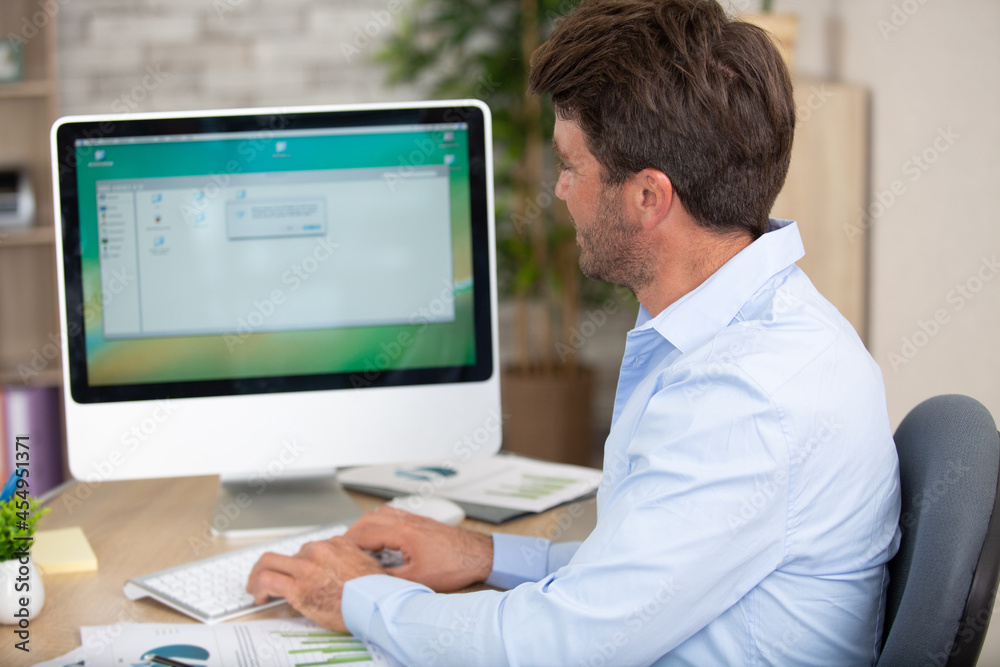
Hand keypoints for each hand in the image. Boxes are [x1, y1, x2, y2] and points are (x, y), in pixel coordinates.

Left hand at [246, 537, 384, 631]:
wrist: (377, 603)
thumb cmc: (376, 590)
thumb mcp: (366, 564)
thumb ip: (350, 560)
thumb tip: (343, 570)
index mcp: (336, 544)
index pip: (309, 549)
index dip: (298, 564)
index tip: (295, 573)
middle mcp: (318, 551)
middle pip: (287, 554)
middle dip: (274, 566)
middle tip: (266, 576)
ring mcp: (306, 568)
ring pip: (269, 562)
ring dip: (258, 575)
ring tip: (256, 587)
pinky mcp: (298, 588)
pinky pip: (267, 581)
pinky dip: (258, 588)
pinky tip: (259, 597)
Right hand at [344, 506, 492, 591]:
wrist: (480, 555)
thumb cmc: (455, 564)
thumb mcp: (417, 580)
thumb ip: (390, 579)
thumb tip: (370, 583)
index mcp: (403, 532)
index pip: (364, 535)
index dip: (347, 546)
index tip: (336, 554)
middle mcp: (407, 521)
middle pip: (368, 520)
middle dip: (352, 534)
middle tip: (343, 549)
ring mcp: (415, 519)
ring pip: (381, 515)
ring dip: (367, 527)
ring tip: (361, 545)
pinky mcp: (422, 522)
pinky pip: (394, 517)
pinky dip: (382, 525)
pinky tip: (385, 541)